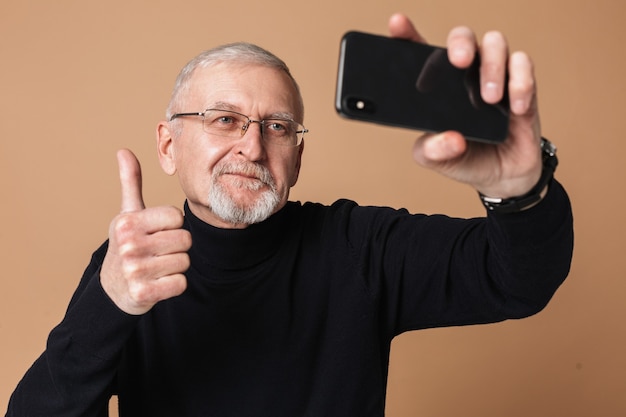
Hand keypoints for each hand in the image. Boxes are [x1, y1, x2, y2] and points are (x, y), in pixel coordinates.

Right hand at [100, 149, 190, 314]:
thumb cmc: (127, 244)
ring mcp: (135, 271)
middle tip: (158, 252)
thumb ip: (131, 183)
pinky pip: (180, 284)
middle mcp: (129, 245)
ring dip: (176, 266)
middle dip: (178, 247)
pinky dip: (174, 285)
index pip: (177, 217)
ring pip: (185, 262)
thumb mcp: (127, 214)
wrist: (113, 290)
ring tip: (156, 267)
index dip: (173, 225)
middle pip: (185, 240)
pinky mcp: (143, 293)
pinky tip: (158, 283)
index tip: (157, 232)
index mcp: (128, 222)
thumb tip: (123, 150)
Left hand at [388, 14, 543, 198]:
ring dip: (493, 67)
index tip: (398, 24)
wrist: (502, 176)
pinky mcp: (522, 85)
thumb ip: (432, 151)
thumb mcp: (436, 160)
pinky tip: (515, 108)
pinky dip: (521, 82)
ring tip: (489, 98)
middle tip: (459, 62)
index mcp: (437, 86)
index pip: (420, 53)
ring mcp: (495, 76)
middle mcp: (465, 74)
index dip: (408, 34)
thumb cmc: (464, 159)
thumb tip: (450, 139)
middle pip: (462, 37)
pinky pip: (524, 65)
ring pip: (495, 43)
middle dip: (460, 43)